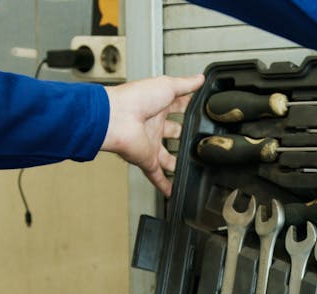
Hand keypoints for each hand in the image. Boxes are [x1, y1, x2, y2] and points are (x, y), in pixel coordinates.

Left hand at [102, 74, 204, 195]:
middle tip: (198, 142)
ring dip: (176, 163)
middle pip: (173, 133)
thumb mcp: (167, 85)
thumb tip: (200, 78)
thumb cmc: (135, 99)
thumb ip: (185, 84)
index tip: (201, 112)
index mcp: (157, 106)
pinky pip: (156, 175)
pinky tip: (173, 191)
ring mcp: (150, 143)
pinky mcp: (146, 160)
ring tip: (191, 167)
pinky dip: (165, 185)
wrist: (115, 118)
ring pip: (166, 157)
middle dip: (184, 136)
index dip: (189, 109)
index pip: (177, 108)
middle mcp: (153, 126)